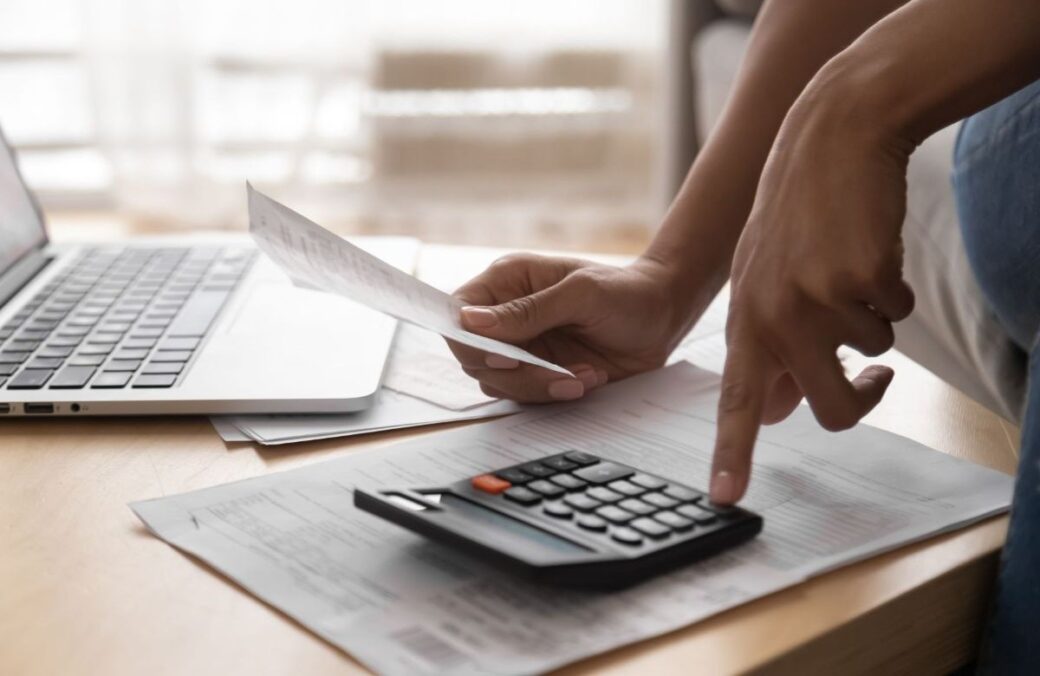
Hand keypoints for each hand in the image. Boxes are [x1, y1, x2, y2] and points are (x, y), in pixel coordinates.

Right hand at [449, 253, 691, 401]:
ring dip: (540, 387)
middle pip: (473, 356)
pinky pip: (526, 396)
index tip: (503, 358)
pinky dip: (556, 394)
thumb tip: (471, 322)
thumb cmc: (625, 293)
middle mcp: (506, 316)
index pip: (458, 313)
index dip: (469, 342)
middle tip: (556, 373)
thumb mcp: (581, 293)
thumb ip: (528, 310)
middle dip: (515, 374)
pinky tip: (589, 378)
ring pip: (497, 383)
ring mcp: (521, 347)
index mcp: (507, 282)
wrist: (663, 319)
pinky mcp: (538, 373)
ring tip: (584, 375)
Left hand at [710, 104, 914, 504]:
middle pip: (831, 410)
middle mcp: (774, 317)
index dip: (732, 452)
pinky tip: (867, 248)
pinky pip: (897, 315)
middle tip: (875, 377)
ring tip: (848, 267)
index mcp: (745, 321)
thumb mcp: (764, 280)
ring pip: (873, 355)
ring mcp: (817, 298)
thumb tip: (783, 410)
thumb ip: (771, 345)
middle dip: (862, 400)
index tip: (724, 497)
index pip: (736, 401)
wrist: (830, 138)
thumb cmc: (797, 216)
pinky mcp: (862, 278)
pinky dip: (893, 291)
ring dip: (874, 322)